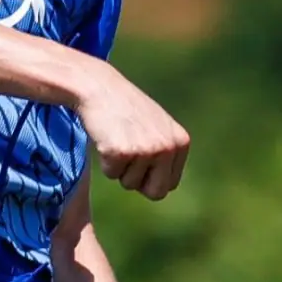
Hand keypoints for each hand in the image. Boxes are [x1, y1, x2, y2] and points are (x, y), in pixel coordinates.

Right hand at [74, 59, 189, 199]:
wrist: (100, 87)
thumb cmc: (126, 109)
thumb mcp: (157, 128)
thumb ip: (166, 154)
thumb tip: (162, 190)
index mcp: (181, 143)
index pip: (170, 185)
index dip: (150, 178)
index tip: (140, 159)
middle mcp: (167, 147)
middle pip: (156, 193)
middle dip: (138, 182)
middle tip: (128, 156)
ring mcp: (145, 150)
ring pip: (129, 184)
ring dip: (119, 167)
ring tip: (117, 138)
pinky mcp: (121, 152)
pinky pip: (111, 174)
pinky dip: (104, 161)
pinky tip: (106, 137)